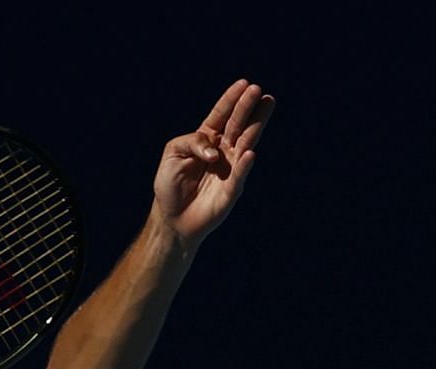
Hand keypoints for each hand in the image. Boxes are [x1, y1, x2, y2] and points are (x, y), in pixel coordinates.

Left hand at [154, 79, 274, 247]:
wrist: (172, 218)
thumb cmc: (170, 184)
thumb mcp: (173, 153)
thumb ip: (192, 142)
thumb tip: (214, 151)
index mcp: (207, 138)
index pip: (221, 115)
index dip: (231, 100)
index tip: (244, 84)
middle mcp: (222, 150)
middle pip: (237, 125)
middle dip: (247, 107)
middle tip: (258, 90)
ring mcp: (230, 169)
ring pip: (245, 144)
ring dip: (255, 126)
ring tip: (265, 108)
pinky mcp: (231, 190)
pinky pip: (239, 175)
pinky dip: (243, 165)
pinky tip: (249, 153)